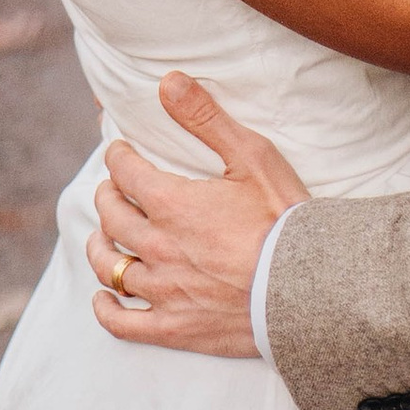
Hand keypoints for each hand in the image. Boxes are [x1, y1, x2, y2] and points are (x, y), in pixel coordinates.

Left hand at [89, 75, 308, 355]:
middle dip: (108, 194)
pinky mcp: (174, 327)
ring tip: (104, 236)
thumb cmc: (284, 218)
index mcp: (171, 203)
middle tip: (113, 187)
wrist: (309, 287)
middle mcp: (157, 246)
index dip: (119, 157)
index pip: (126, 172)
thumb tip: (168, 82)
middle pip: (113, 216)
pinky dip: (107, 309)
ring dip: (100, 246)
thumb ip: (206, 118)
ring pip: (110, 266)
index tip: (121, 151)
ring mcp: (163, 289)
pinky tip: (105, 298)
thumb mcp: (252, 156)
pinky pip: (123, 323)